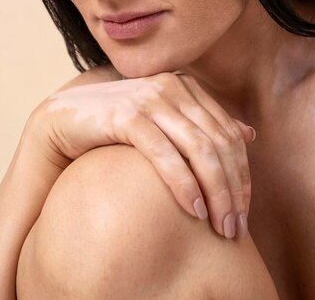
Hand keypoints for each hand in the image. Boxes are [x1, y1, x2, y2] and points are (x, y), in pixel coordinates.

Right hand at [29, 71, 255, 238]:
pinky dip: (184, 184)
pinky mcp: (128, 114)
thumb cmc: (117, 127)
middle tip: (236, 229)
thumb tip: (249, 134)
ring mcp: (151, 98)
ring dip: (216, 192)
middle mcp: (173, 86)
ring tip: (220, 226)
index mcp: (186, 87)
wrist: (64, 119)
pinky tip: (193, 210)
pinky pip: (166, 154)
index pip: (228, 134)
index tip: (244, 211)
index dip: (243, 175)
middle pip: (219, 143)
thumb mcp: (166, 124)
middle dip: (233, 190)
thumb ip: (204, 126)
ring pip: (200, 149)